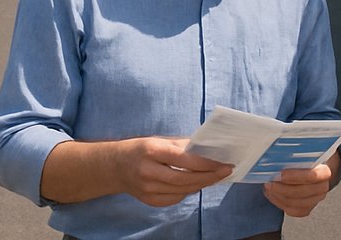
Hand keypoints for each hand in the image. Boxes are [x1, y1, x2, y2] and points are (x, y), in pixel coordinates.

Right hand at [113, 137, 233, 206]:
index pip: (185, 159)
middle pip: (185, 179)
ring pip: (182, 191)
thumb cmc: (141, 149)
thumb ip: (181, 146)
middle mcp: (149, 171)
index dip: (206, 163)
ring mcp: (148, 189)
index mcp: (152, 150)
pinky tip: (195, 184)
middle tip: (225, 172)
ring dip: (201, 184)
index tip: (223, 163)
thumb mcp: (159, 140)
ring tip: (214, 177)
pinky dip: (188, 192)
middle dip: (209, 176)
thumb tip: (207, 149)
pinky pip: (175, 199)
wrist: (115, 166)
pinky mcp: (149, 200)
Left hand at [264, 152, 337, 216]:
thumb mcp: (303, 153)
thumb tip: (278, 156)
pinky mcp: (306, 209)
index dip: (295, 176)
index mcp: (324, 172)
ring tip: (268, 187)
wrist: (311, 168)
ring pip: (296, 203)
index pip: (312, 176)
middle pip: (302, 192)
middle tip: (269, 182)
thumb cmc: (305, 159)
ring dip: (279, 196)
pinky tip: (272, 194)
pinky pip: (292, 210)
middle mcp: (322, 188)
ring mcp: (315, 200)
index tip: (280, 174)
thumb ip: (295, 155)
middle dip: (282, 188)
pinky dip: (279, 203)